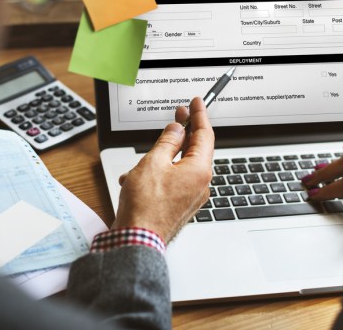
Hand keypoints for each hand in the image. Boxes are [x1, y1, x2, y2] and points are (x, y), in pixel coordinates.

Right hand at [112, 97, 213, 242]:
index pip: (205, 134)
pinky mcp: (181, 205)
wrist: (138, 240)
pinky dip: (158, 174)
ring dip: (162, 158)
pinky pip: (173, 181)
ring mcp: (192, 196)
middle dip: (183, 132)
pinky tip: (139, 178)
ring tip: (142, 161)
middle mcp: (201, 183)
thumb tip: (177, 130)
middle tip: (179, 114)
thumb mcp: (153, 162)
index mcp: (199, 170)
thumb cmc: (145, 206)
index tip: (196, 102)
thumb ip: (167, 142)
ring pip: (180, 166)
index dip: (199, 115)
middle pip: (195, 149)